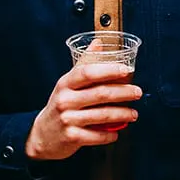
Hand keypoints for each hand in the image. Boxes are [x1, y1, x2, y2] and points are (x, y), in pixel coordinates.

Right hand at [25, 62, 141, 160]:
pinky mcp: (71, 137)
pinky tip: (118, 131)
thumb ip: (84, 63)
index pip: (87, 72)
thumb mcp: (67, 83)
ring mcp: (68, 119)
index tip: (126, 70)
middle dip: (124, 92)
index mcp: (66, 83)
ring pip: (102, 115)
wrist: (42, 134)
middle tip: (137, 92)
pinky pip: (97, 135)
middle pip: (100, 93)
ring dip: (122, 114)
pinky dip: (110, 134)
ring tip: (133, 113)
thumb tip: (98, 43)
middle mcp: (65, 100)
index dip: (109, 70)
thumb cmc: (60, 104)